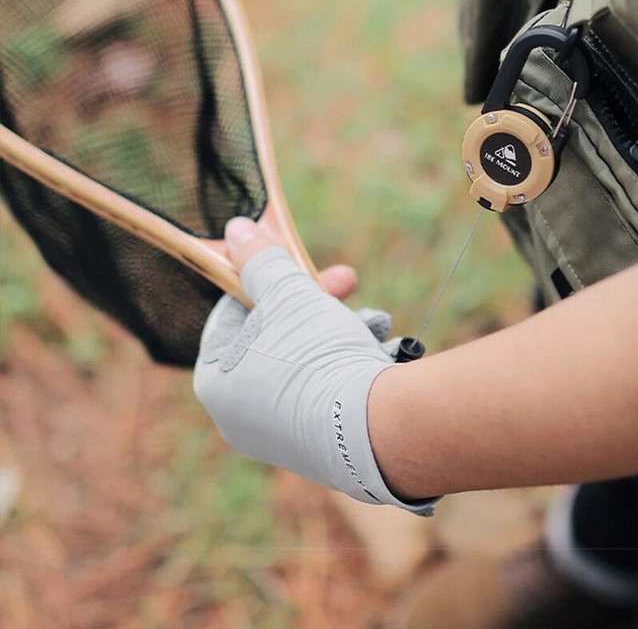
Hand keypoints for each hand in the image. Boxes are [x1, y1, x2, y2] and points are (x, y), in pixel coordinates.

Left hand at [193, 217, 437, 514]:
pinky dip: (350, 366)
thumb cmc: (317, 355)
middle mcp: (239, 416)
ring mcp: (279, 438)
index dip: (266, 281)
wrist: (372, 429)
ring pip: (307, 363)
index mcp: (216, 381)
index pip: (232, 316)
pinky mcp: (319, 449)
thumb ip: (261, 261)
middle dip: (315, 305)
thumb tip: (235, 229)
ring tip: (375, 321)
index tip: (297, 264)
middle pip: (275, 339)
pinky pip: (328, 393)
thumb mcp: (288, 295)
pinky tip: (380, 350)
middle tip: (347, 282)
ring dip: (340, 331)